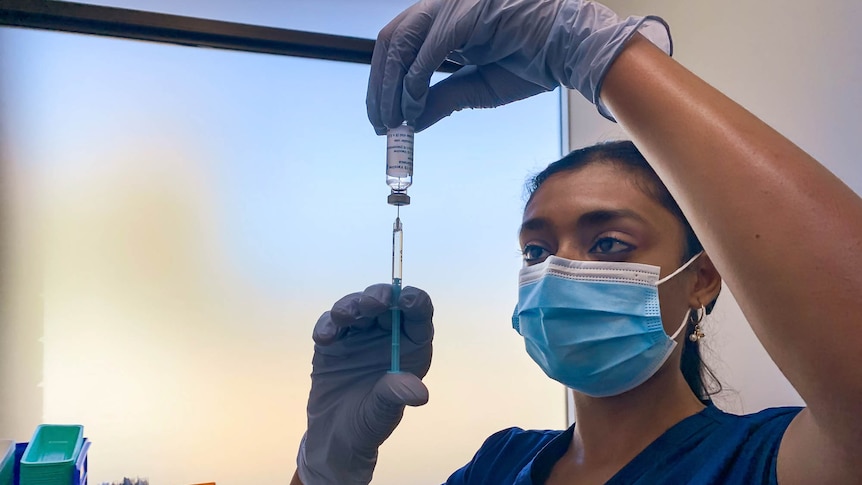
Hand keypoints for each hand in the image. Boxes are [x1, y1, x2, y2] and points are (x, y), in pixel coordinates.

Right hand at [296, 284, 433, 484]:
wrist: (334, 436)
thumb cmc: (369, 423)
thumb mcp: (384, 413)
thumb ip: (396, 396)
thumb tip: (419, 392)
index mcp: (410, 346)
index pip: (418, 315)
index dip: (414, 302)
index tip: (405, 299)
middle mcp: (387, 335)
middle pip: (387, 304)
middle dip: (378, 297)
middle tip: (371, 303)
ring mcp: (359, 335)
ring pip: (357, 307)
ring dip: (351, 305)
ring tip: (344, 316)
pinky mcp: (333, 340)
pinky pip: (330, 323)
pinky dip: (327, 324)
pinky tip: (325, 338)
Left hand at [366, 0, 670, 132]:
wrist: (573, 49)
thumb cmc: (534, 62)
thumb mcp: (477, 88)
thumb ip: (442, 99)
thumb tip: (410, 122)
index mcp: (446, 18)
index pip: (398, 43)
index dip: (382, 81)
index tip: (382, 117)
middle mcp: (444, 6)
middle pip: (391, 41)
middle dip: (379, 86)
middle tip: (380, 125)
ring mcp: (454, 6)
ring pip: (401, 43)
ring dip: (390, 87)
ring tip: (392, 122)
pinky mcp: (466, 14)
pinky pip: (427, 51)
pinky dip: (414, 84)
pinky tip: (413, 109)